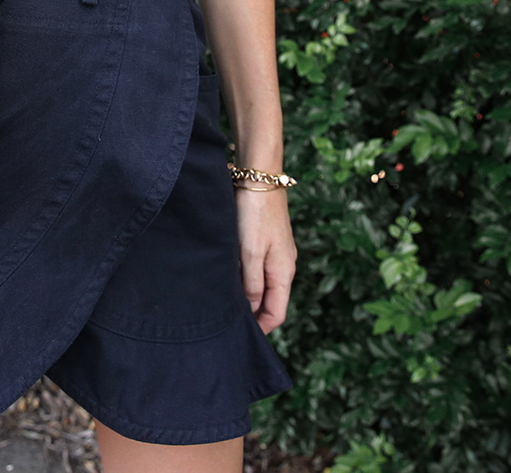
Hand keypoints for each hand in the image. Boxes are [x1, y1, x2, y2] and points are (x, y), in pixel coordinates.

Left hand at [236, 188, 296, 333]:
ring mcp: (277, 252)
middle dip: (254, 314)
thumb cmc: (255, 213)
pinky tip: (229, 275)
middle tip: (228, 321)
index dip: (261, 328)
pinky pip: (259, 268)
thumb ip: (252, 284)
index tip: (241, 335)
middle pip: (271, 301)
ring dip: (249, 295)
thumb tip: (252, 310)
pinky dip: (247, 278)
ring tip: (225, 300)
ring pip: (264, 284)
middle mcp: (284, 265)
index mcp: (284, 272)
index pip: (277, 313)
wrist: (260, 176)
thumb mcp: (250, 253)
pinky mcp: (267, 240)